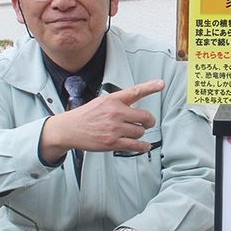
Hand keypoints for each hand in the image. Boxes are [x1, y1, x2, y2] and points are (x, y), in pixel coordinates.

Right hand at [39, 79, 163, 162]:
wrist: (70, 129)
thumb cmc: (86, 115)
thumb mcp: (102, 101)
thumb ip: (119, 101)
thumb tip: (136, 103)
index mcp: (113, 100)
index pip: (135, 91)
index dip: (150, 87)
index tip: (160, 84)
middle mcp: (115, 112)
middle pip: (145, 116)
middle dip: (149, 121)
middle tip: (148, 122)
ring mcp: (114, 128)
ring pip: (140, 131)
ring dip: (140, 133)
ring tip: (133, 132)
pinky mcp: (112, 142)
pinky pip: (135, 145)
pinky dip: (143, 146)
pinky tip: (144, 145)